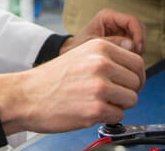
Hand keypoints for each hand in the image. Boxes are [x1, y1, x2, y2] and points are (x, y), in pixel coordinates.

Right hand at [0, 39, 144, 134]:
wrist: (27, 96)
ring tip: (99, 102)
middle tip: (111, 95)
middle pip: (136, 82)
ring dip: (118, 105)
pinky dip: (109, 117)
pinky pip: (118, 116)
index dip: (135, 76)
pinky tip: (92, 111)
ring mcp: (99, 87)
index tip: (128, 83)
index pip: (137, 62)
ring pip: (131, 99)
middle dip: (127, 91)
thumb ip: (108, 57)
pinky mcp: (95, 109)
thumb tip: (135, 68)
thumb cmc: (52, 78)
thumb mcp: (81, 54)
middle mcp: (101, 64)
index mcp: (100, 47)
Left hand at [61, 8, 145, 55]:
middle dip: (140, 42)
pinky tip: (126, 62)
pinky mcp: (121, 39)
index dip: (139, 34)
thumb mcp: (93, 45)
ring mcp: (119, 30)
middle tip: (136, 57)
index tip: (139, 49)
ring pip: (138, 37)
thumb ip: (111, 43)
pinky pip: (133, 45)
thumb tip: (131, 45)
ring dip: (137, 48)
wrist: (71, 52)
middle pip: (138, 27)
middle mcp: (115, 21)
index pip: (132, 20)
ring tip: (129, 60)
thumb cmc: (78, 46)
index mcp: (108, 16)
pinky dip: (133, 53)